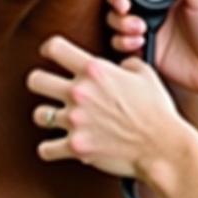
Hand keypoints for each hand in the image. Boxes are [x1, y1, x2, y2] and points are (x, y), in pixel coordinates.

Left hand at [28, 35, 194, 183]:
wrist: (162, 146)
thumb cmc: (157, 110)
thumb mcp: (146, 75)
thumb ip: (126, 64)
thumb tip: (118, 66)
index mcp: (96, 71)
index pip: (55, 48)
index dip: (50, 49)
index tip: (52, 55)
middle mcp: (80, 93)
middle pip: (35, 80)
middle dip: (41, 82)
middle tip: (51, 87)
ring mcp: (75, 121)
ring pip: (38, 115)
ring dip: (49, 116)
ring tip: (60, 118)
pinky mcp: (75, 147)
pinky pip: (45, 149)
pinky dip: (52, 148)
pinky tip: (59, 145)